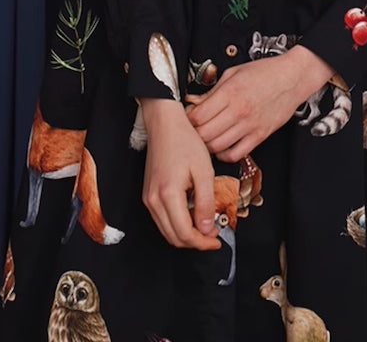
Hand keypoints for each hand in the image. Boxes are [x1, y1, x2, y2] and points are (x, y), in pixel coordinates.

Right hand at [140, 98, 221, 250]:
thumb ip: (206, 202)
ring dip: (187, 234)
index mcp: (168, 195)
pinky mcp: (148, 194)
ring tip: (206, 224)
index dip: (203, 242)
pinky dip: (178, 223)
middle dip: (196, 241)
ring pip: (167, 230)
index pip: (185, 234)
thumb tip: (206, 228)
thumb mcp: (204, 171)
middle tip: (214, 234)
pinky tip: (192, 213)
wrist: (165, 123)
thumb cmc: (184, 141)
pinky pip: (162, 219)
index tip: (217, 240)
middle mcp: (153, 200)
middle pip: (174, 237)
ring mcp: (148, 198)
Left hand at [185, 45, 335, 161]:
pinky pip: (236, 154)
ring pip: (217, 147)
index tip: (187, 116)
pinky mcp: (259, 136)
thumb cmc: (265, 72)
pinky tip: (222, 146)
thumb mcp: (234, 72)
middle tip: (193, 129)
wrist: (292, 77)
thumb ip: (213, 90)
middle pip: (205, 134)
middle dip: (194, 133)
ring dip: (207, 145)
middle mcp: (239, 111)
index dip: (188, 118)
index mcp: (230, 92)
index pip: (198, 116)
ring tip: (206, 137)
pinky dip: (224, 154)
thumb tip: (195, 101)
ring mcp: (250, 126)